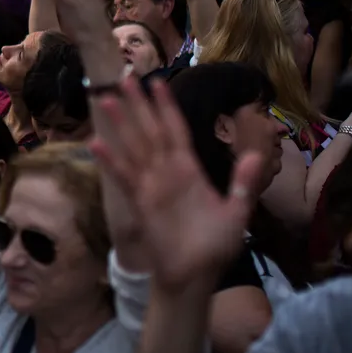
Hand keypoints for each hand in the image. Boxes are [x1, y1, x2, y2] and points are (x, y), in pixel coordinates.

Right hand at [89, 78, 261, 291]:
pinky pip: (123, 176)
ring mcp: (151, 186)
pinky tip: (97, 142)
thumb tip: (254, 156)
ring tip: (105, 98)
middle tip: (125, 76)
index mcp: (189, 170)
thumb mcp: (236, 213)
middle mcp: (167, 172)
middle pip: (150, 130)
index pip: (176, 130)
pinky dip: (110, 160)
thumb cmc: (215, 246)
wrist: (196, 276)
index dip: (166, 107)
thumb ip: (242, 184)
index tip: (158, 82)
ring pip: (133, 147)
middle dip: (138, 104)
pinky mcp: (140, 203)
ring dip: (120, 123)